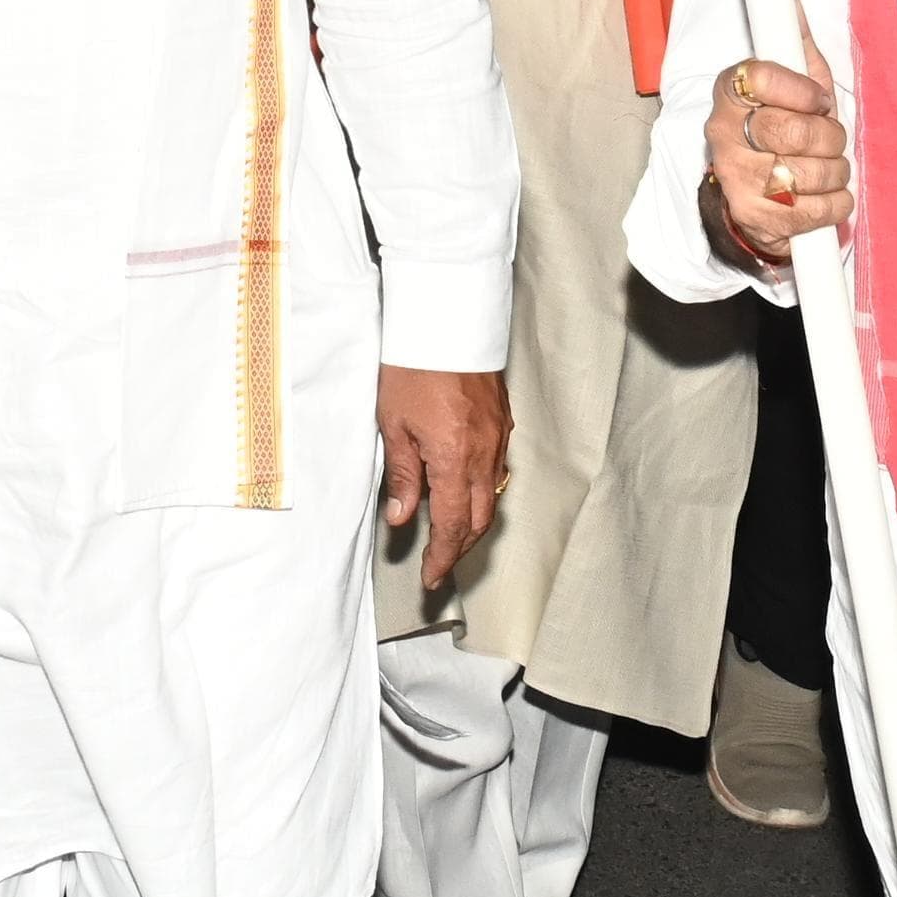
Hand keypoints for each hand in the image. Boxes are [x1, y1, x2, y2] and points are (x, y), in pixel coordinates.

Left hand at [378, 366, 509, 592]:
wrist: (446, 317)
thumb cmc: (413, 365)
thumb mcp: (393, 423)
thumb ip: (402, 475)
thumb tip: (402, 518)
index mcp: (455, 460)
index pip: (452, 526)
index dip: (441, 557)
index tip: (430, 579)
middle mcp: (484, 454)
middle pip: (479, 519)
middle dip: (459, 547)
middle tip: (438, 563)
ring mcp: (498, 436)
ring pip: (492, 495)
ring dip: (473, 520)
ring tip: (449, 532)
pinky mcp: (502, 419)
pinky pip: (497, 467)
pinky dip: (482, 488)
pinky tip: (464, 486)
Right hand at [704, 31, 850, 269]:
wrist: (749, 196)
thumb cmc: (777, 128)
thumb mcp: (788, 83)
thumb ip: (793, 42)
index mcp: (730, 91)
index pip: (764, 77)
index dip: (804, 91)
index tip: (819, 101)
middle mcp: (724, 133)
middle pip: (794, 132)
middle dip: (831, 138)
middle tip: (830, 140)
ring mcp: (736, 178)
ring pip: (812, 173)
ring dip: (837, 172)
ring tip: (827, 168)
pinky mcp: (754, 217)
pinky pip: (816, 211)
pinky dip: (836, 204)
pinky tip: (826, 195)